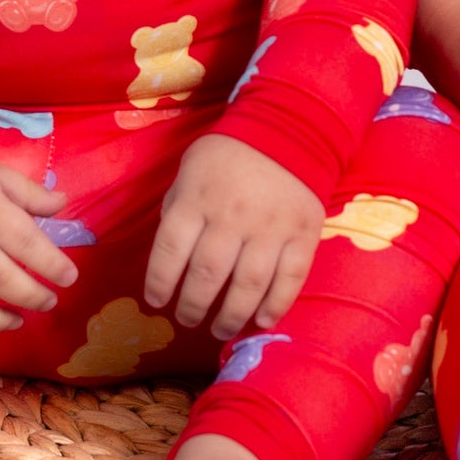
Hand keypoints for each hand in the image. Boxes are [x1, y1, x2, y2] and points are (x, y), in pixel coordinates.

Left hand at [143, 133, 324, 339]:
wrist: (290, 131)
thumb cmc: (229, 156)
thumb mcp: (189, 171)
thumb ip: (178, 211)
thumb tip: (170, 258)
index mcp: (197, 199)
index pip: (169, 252)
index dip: (159, 284)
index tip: (157, 302)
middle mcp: (232, 217)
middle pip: (206, 276)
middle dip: (192, 308)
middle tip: (188, 320)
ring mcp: (271, 228)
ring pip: (247, 286)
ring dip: (230, 316)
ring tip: (220, 329)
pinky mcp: (303, 235)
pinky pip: (289, 280)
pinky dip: (274, 307)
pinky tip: (260, 320)